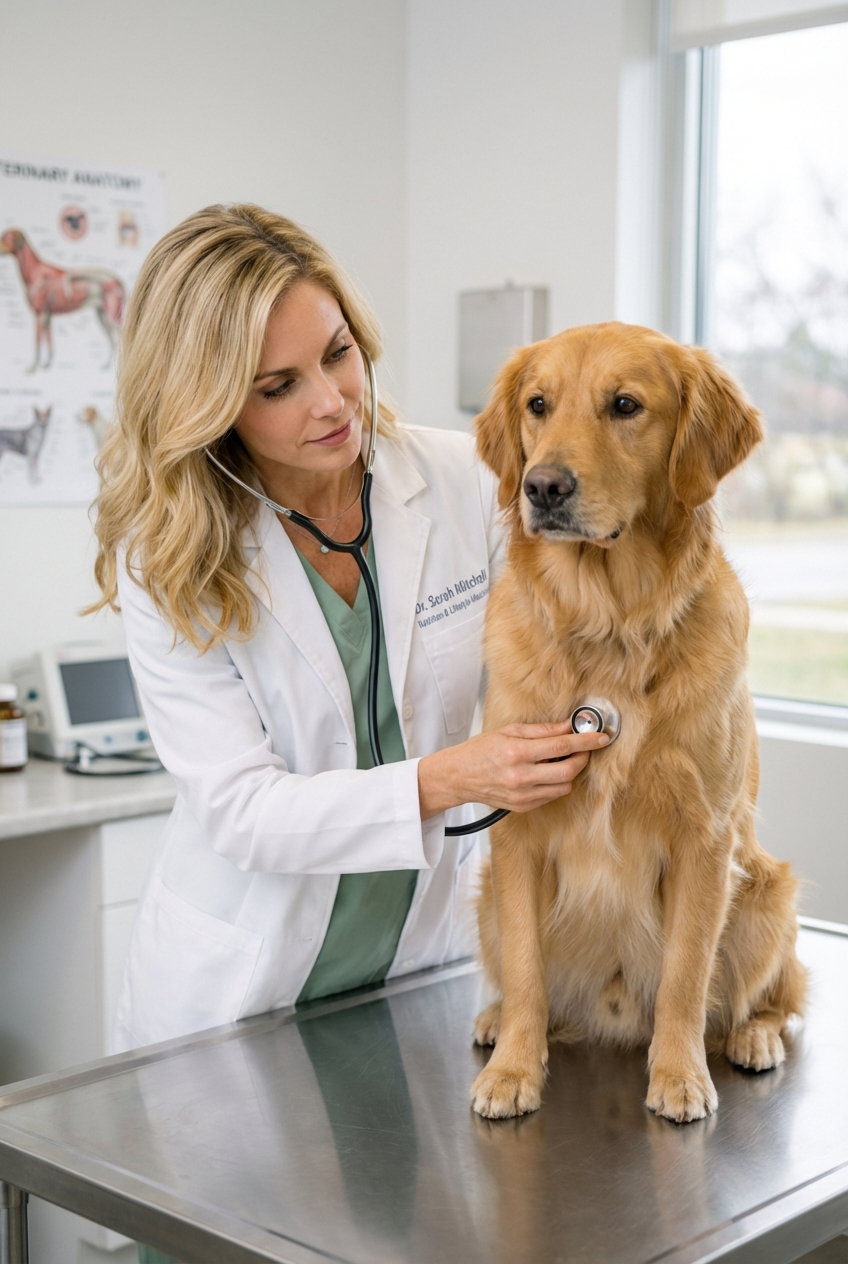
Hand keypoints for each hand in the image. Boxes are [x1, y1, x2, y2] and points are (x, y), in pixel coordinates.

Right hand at [417, 722, 608, 820]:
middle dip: (583, 758)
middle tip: (586, 748)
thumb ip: (542, 730)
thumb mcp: (509, 731)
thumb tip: (568, 726)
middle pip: (569, 770)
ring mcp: (522, 795)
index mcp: (517, 753)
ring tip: (559, 759)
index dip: (586, 741)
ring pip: (564, 785)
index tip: (601, 737)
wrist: (458, 777)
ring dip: (570, 771)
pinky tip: (545, 771)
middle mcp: (521, 776)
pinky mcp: (523, 806)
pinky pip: (552, 795)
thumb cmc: (481, 750)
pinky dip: (555, 782)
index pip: (562, 746)